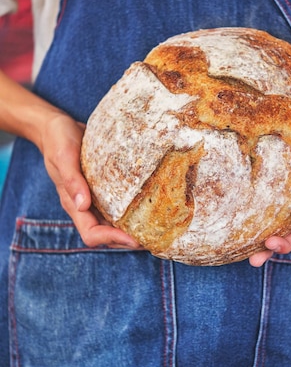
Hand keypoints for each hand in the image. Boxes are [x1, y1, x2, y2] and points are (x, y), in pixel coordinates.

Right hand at [40, 112, 141, 248]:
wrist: (57, 126)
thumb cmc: (58, 140)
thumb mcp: (63, 156)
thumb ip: (72, 180)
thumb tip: (82, 205)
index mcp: (73, 203)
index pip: (91, 233)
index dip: (111, 239)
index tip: (133, 239)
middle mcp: (85, 205)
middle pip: (106, 234)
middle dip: (127, 240)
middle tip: (154, 238)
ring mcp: (95, 197)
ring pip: (114, 222)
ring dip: (132, 228)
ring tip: (156, 227)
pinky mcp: (104, 187)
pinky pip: (119, 204)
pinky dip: (133, 209)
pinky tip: (150, 203)